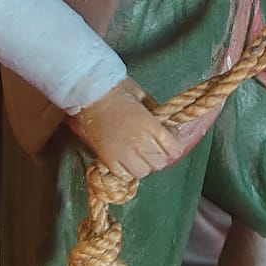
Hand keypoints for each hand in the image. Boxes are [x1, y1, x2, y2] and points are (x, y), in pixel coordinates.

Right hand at [70, 79, 187, 180]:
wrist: (89, 93)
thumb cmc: (117, 90)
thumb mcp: (143, 96)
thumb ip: (156, 112)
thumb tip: (167, 125)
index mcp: (149, 124)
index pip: (173, 149)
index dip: (176, 145)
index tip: (172, 138)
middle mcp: (137, 141)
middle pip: (160, 162)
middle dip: (162, 155)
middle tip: (157, 145)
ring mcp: (121, 153)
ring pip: (144, 172)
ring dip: (146, 165)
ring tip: (142, 154)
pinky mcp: (107, 159)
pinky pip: (124, 176)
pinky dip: (129, 171)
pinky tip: (129, 160)